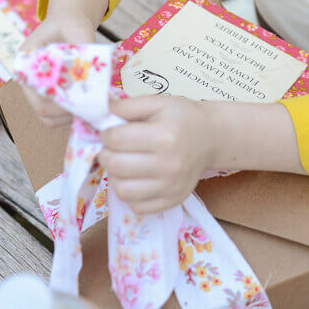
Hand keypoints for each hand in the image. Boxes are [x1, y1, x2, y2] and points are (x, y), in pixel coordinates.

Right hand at [17, 12, 95, 128]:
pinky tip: (92, 108)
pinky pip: (58, 117)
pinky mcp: (48, 97)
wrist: (67, 24)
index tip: (85, 98)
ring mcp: (36, 92)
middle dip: (69, 112)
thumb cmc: (69, 23)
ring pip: (50, 118)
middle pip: (43, 110)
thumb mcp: (77, 28)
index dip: (60, 100)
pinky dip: (74, 116)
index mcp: (26, 63)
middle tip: (96, 107)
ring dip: (72, 117)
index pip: (38, 91)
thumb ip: (84, 46)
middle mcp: (27, 81)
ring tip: (96, 109)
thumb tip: (94, 71)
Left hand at [99, 95, 213, 215]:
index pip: (116, 139)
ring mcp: (171, 187)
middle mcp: (169, 165)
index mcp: (165, 136)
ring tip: (123, 162)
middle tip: (113, 147)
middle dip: (106, 154)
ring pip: (122, 190)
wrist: (211, 137)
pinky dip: (129, 193)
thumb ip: (126, 105)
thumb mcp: (157, 102)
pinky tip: (135, 178)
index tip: (109, 131)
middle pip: (116, 165)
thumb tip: (97, 109)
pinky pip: (136, 206)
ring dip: (115, 175)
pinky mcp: (172, 201)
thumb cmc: (182, 117)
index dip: (105, 133)